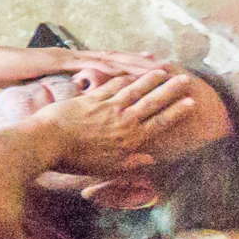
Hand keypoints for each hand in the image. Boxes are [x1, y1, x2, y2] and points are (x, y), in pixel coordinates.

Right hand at [0, 44, 163, 87]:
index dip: (129, 68)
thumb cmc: (3, 74)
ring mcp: (64, 57)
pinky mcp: (54, 61)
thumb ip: (50, 88)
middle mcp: (71, 57)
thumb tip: (64, 99)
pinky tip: (121, 70)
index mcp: (68, 63)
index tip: (152, 73)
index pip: (105, 65)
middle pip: (113, 59)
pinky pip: (85, 64)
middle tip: (167, 68)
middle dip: (140, 64)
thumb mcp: (33, 85)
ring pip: (105, 58)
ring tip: (155, 67)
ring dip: (131, 63)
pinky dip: (104, 66)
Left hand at [27, 69, 198, 174]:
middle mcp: (123, 119)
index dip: (177, 112)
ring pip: (134, 89)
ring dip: (150, 79)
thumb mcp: (108, 168)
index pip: (160, 123)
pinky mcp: (90, 98)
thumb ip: (131, 163)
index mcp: (130, 138)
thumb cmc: (76, 160)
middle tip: (186, 78)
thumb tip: (151, 159)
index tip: (191, 102)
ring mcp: (106, 106)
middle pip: (152, 101)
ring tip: (163, 70)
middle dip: (171, 89)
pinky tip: (129, 71)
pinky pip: (111, 85)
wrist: (47, 143)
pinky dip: (122, 77)